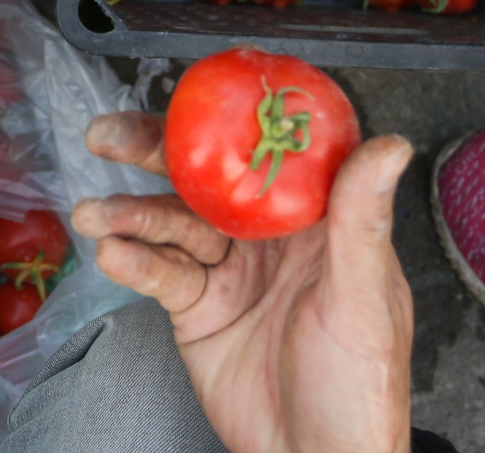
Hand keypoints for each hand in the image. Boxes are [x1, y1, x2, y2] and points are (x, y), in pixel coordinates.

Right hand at [73, 112, 415, 452]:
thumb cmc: (362, 389)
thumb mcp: (364, 300)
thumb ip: (362, 221)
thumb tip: (390, 145)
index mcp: (318, 221)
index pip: (269, 153)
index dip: (231, 119)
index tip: (193, 94)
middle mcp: (269, 237)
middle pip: (207, 179)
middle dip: (155, 153)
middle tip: (110, 136)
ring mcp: (230, 270)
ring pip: (173, 223)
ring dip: (130, 213)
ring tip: (94, 211)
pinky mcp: (198, 309)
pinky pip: (161, 274)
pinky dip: (132, 261)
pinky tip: (111, 252)